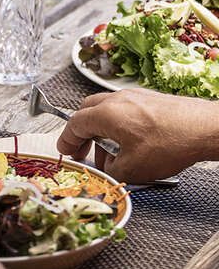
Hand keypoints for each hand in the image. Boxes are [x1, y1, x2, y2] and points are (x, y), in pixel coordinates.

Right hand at [56, 89, 218, 182]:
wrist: (204, 129)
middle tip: (83, 151)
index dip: (66, 139)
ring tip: (111, 155)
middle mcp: (117, 99)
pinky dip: (119, 126)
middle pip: (87, 112)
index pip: (75, 123)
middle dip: (83, 133)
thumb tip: (109, 171)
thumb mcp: (133, 169)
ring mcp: (134, 96)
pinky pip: (124, 110)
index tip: (65, 150)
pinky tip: (131, 145)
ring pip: (107, 111)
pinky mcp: (150, 100)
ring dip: (102, 131)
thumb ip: (112, 171)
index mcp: (105, 113)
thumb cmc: (170, 143)